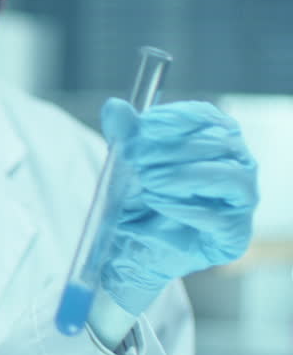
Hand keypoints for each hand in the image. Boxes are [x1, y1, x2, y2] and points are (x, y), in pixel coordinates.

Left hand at [98, 98, 257, 316]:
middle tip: (136, 157)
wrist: (134, 247)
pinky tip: (158, 203)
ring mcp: (240, 201)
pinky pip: (220, 217)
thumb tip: (115, 107)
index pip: (208, 118)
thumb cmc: (139, 200)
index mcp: (214, 141)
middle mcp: (236, 166)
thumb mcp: (126, 165)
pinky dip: (185, 208)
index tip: (145, 124)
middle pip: (219, 143)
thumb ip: (124, 137)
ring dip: (183, 176)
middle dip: (173, 148)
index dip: (178, 118)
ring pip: (228, 176)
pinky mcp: (235, 234)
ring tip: (149, 182)